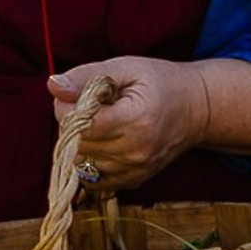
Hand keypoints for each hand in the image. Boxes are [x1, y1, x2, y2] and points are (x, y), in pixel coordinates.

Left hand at [48, 56, 213, 188]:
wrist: (197, 109)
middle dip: (71, 125)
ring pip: (81, 164)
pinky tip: (105, 141)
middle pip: (77, 146)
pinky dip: (91, 160)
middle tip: (89, 106)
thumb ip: (86, 77)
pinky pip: (94, 179)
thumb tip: (53, 86)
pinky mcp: (134, 181)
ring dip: (80, 143)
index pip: (79, 125)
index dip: (67, 108)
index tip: (77, 95)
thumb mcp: (125, 68)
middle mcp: (136, 151)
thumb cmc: (160, 82)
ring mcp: (136, 170)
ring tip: (100, 123)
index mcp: (135, 121)